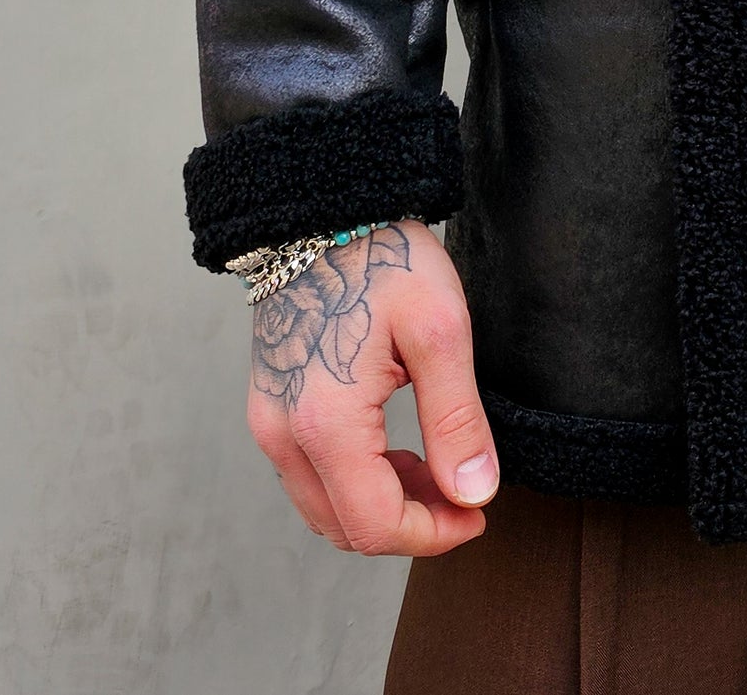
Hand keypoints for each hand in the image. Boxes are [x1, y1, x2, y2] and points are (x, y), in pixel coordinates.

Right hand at [245, 218, 497, 556]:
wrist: (322, 211)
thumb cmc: (383, 258)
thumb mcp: (440, 330)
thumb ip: (456, 419)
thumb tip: (474, 492)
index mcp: (326, 423)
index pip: (375, 525)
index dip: (433, 536)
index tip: (477, 515)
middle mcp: (283, 435)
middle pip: (346, 528)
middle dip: (411, 526)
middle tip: (465, 497)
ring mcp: (269, 422)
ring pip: (325, 508)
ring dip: (382, 506)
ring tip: (438, 471)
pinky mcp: (270, 407)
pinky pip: (310, 476)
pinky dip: (355, 482)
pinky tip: (396, 450)